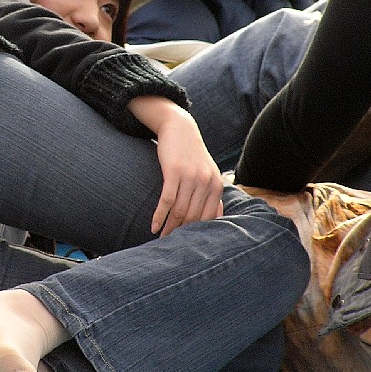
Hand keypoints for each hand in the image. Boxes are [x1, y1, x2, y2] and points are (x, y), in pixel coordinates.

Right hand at [128, 95, 223, 235]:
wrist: (180, 128)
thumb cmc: (192, 154)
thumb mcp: (208, 173)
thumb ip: (212, 194)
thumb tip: (215, 218)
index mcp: (217, 185)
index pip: (208, 217)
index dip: (196, 232)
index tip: (186, 241)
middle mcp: (207, 182)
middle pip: (193, 217)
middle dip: (181, 232)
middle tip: (170, 243)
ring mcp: (191, 177)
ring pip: (180, 211)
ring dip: (169, 227)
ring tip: (161, 236)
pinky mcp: (174, 172)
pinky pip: (167, 200)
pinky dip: (159, 215)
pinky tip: (153, 226)